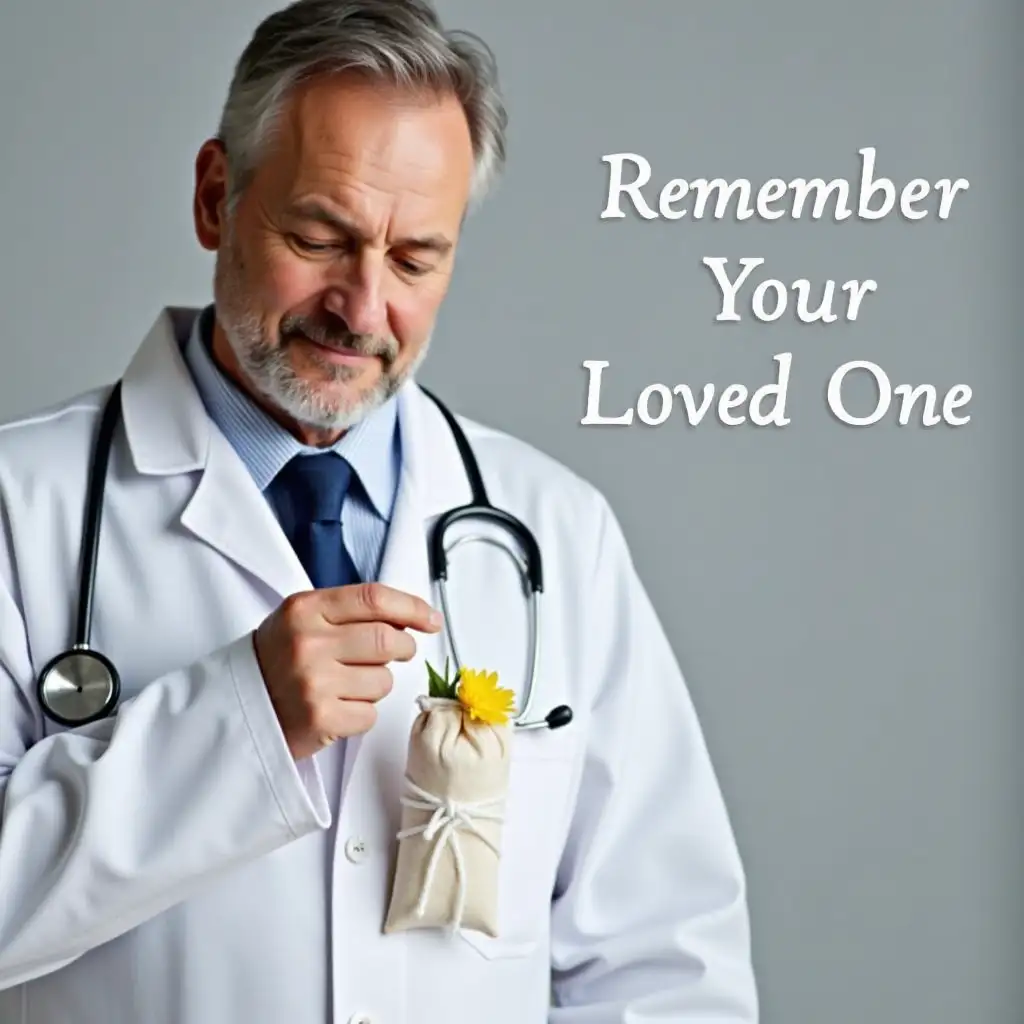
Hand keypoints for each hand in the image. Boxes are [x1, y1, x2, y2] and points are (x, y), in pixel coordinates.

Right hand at [253, 582, 442, 759]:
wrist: (235, 707)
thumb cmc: (278, 659)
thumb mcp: (303, 618)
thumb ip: (350, 611)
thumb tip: (411, 619)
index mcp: (306, 609)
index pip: (374, 598)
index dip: (412, 608)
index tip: (431, 619)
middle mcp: (309, 642)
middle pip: (389, 640)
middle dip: (403, 649)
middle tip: (395, 654)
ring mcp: (314, 682)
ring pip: (384, 680)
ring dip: (377, 684)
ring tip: (347, 685)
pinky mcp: (320, 719)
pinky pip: (370, 713)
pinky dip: (362, 713)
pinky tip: (337, 707)